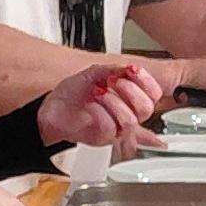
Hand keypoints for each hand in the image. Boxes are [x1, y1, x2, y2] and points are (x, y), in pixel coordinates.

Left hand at [38, 64, 169, 149]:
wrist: (52, 108)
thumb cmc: (72, 94)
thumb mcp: (93, 73)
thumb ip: (112, 69)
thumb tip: (128, 68)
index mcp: (129, 98)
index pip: (153, 93)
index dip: (147, 81)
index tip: (132, 70)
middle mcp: (127, 113)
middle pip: (147, 108)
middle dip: (131, 90)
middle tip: (114, 80)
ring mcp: (117, 127)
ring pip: (132, 121)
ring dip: (116, 102)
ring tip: (100, 91)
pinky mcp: (104, 138)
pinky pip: (112, 128)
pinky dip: (102, 113)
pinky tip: (92, 105)